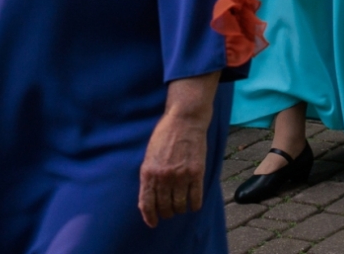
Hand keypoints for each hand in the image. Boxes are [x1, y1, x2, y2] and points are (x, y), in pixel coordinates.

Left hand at [138, 89, 213, 227]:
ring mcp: (180, 175)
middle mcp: (163, 177)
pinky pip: (195, 197)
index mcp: (148, 172)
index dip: (149, 216)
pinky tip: (194, 206)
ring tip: (181, 208)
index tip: (153, 223)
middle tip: (169, 213)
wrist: (185, 120)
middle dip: (166, 213)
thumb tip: (149, 196)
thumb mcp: (149, 156)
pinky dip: (195, 205)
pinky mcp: (196, 172)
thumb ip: (149, 176)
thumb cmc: (165, 135)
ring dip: (179, 210)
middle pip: (163, 206)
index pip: (146, 203)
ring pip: (179, 204)